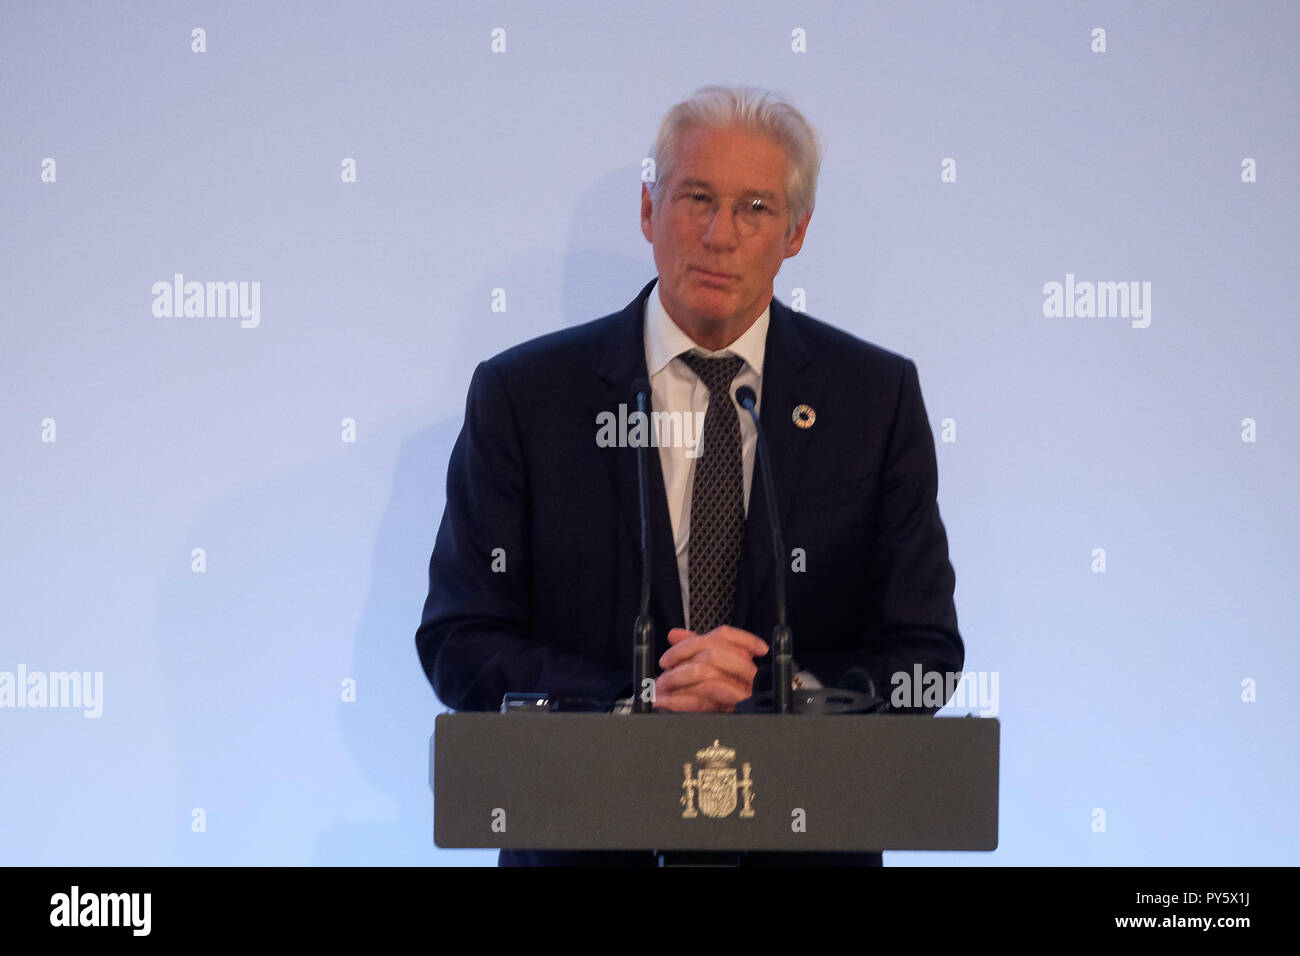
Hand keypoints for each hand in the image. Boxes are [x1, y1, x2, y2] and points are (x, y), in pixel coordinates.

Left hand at [653, 626, 769, 712]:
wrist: (740, 736)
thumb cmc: (721, 705)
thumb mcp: (709, 675)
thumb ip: (696, 652)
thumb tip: (675, 635)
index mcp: (743, 659)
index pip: (724, 635)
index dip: (692, 637)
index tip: (672, 639)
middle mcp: (747, 672)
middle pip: (711, 650)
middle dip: (680, 656)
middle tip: (663, 668)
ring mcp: (745, 690)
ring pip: (706, 671)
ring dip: (676, 678)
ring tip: (660, 687)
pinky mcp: (737, 710)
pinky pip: (704, 699)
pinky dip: (680, 699)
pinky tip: (666, 702)